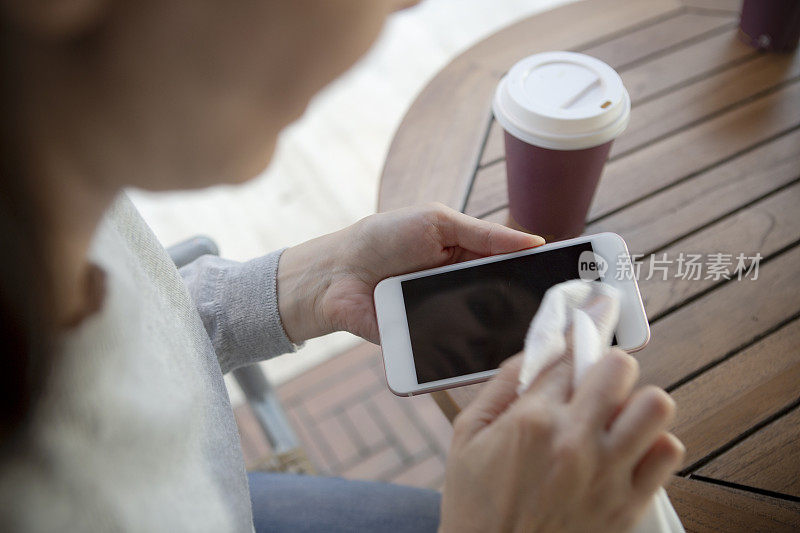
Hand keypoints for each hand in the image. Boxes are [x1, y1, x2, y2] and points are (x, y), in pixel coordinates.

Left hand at [277, 202, 543, 343]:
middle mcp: (462, 292)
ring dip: (505, 337)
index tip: (576, 282)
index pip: (514, 269)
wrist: (334, 274)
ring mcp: (446, 320)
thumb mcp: (437, 222)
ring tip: (535, 342)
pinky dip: (471, 360)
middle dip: (530, 311)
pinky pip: (456, 357)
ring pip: (486, 334)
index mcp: (469, 259)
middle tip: (563, 318)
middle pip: (505, 306)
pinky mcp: (427, 347)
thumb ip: (485, 234)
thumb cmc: (382, 238)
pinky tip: (493, 363)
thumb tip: (537, 241)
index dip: (541, 275)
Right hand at [439, 350, 684, 532]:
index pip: (570, 354)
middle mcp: (575, 442)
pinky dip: (653, 444)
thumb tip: (536, 353)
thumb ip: (501, 386)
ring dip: (636, 403)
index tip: (586, 326)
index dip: (576, 338)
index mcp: (532, 420)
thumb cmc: (476, 505)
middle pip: (621, 368)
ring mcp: (607, 474)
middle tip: (595, 382)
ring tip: (616, 416)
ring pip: (656, 405)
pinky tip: (627, 450)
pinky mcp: (628, 504)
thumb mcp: (468, 436)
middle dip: (607, 367)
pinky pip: (669, 452)